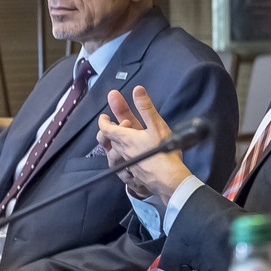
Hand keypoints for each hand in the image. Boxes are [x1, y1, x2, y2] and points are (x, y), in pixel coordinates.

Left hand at [96, 86, 193, 203]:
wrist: (168, 180)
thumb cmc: (164, 155)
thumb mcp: (156, 126)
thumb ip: (146, 108)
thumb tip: (138, 91)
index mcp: (125, 139)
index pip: (105, 128)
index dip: (103, 121)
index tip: (104, 117)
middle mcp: (123, 151)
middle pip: (110, 139)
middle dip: (111, 129)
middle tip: (117, 124)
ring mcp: (127, 163)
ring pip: (116, 150)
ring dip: (118, 142)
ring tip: (126, 138)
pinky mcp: (134, 172)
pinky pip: (124, 161)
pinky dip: (126, 154)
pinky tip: (136, 154)